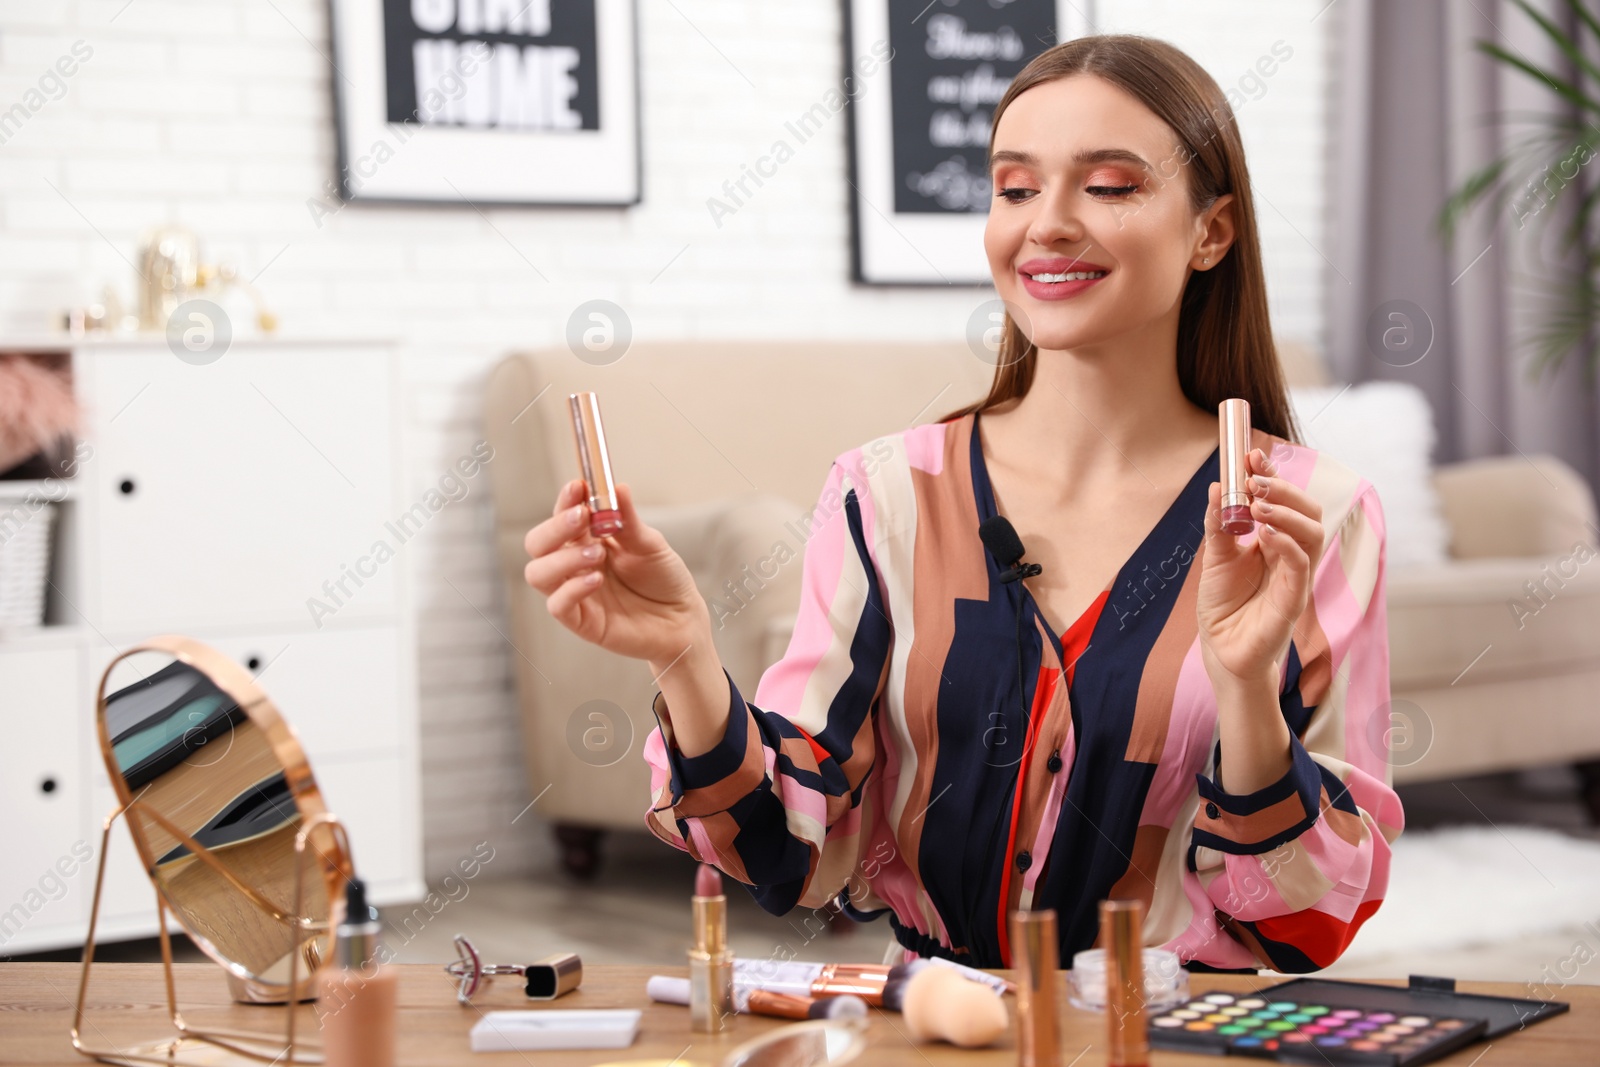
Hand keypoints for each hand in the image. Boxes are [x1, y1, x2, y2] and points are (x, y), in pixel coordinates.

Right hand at [523, 479, 710, 664]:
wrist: (682, 618)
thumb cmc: (663, 579)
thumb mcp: (650, 544)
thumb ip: (629, 520)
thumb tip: (618, 487)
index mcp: (587, 540)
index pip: (562, 516)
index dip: (565, 500)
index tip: (578, 487)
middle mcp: (574, 565)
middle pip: (538, 543)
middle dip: (555, 527)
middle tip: (582, 519)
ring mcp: (573, 592)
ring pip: (538, 573)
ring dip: (563, 559)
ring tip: (598, 554)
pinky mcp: (581, 621)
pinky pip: (557, 605)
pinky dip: (572, 589)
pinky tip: (596, 580)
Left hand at [1197, 446, 1323, 687]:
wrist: (1222, 650)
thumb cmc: (1223, 605)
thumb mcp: (1214, 557)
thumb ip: (1218, 524)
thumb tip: (1217, 485)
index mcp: (1274, 540)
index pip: (1284, 500)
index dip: (1273, 476)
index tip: (1252, 455)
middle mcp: (1290, 554)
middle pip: (1308, 510)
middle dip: (1284, 488)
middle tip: (1254, 481)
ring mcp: (1295, 576)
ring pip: (1312, 533)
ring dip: (1287, 513)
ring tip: (1257, 506)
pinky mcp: (1293, 600)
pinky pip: (1301, 566)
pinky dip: (1286, 545)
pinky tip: (1265, 535)